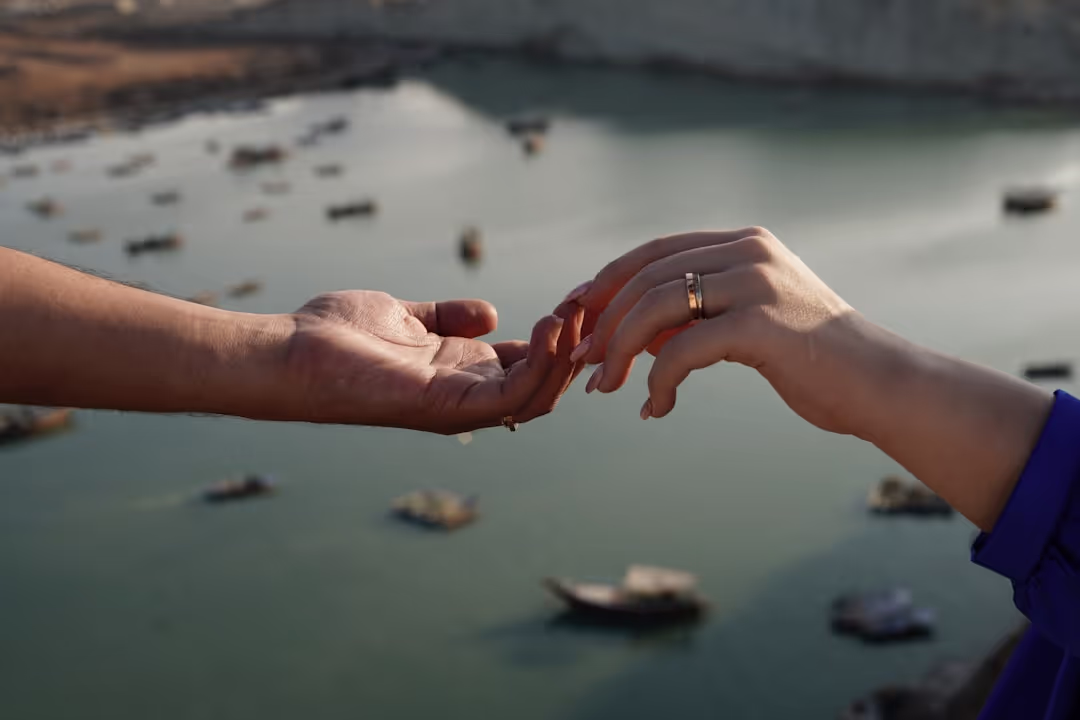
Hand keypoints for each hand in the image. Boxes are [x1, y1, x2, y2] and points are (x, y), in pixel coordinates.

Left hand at [284, 290, 583, 433]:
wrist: (291, 352)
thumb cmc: (336, 335)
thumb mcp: (404, 314)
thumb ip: (446, 316)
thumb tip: (491, 315)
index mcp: (461, 374)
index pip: (528, 364)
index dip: (558, 333)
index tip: (578, 296)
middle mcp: (466, 394)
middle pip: (543, 383)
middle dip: (572, 344)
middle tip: (589, 303)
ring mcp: (459, 406)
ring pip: (538, 395)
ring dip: (564, 354)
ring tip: (574, 311)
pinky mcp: (448, 407)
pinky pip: (512, 395)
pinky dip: (540, 364)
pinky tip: (549, 326)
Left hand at [568, 227, 882, 433]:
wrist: (881, 384)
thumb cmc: (813, 359)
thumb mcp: (748, 323)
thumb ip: (698, 315)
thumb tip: (634, 333)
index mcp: (744, 243)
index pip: (655, 251)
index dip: (609, 281)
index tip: (580, 316)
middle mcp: (749, 252)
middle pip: (647, 278)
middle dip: (606, 323)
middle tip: (584, 362)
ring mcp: (758, 284)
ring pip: (656, 309)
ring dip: (620, 352)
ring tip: (605, 388)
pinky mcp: (762, 325)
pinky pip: (683, 351)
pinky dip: (659, 382)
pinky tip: (656, 409)